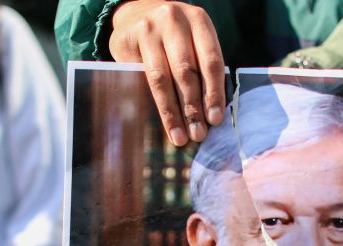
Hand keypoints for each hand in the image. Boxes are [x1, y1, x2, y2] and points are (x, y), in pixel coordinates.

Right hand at [110, 0, 225, 145]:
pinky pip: (141, 79)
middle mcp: (173, 20)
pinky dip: (152, 103)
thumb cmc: (174, 36)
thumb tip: (210, 115)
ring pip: (162, 78)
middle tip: (197, 134)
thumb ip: (202, 68)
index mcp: (199, 20)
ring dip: (172, 112)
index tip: (215, 119)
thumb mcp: (193, 41)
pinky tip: (159, 122)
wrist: (137, 13)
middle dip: (193, 107)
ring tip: (180, 136)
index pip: (210, 61)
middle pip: (186, 71)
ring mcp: (148, 29)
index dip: (214, 93)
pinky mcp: (127, 40)